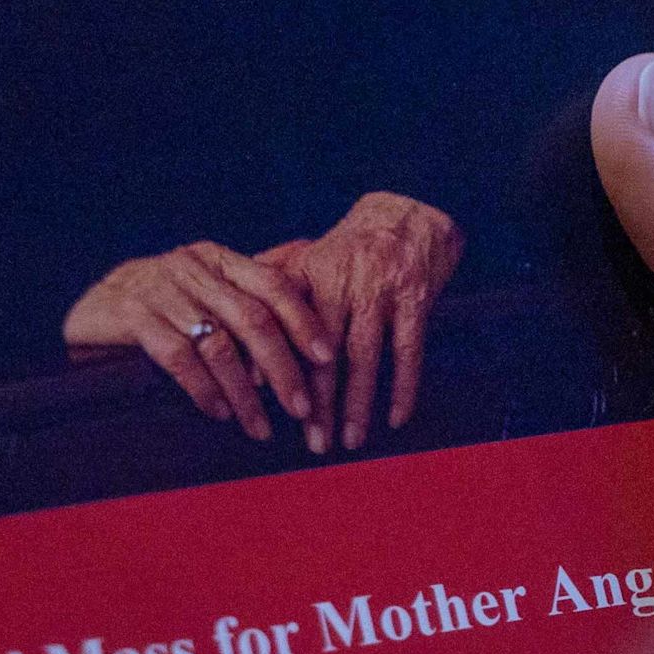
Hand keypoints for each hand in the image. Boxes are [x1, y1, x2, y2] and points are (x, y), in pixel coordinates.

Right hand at [63, 243, 331, 445]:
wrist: (93, 304)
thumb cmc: (164, 303)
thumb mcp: (207, 288)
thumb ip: (250, 295)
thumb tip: (313, 304)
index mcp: (219, 259)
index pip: (273, 284)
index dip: (303, 320)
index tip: (327, 357)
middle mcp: (193, 269)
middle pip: (252, 319)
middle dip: (283, 368)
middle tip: (303, 407)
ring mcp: (161, 291)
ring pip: (218, 344)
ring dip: (245, 392)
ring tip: (261, 426)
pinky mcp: (133, 316)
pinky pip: (179, 358)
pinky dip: (205, 390)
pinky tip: (220, 412)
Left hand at [261, 193, 463, 452]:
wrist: (409, 212)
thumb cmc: (352, 245)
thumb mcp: (309, 255)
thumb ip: (272, 291)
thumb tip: (237, 337)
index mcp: (313, 273)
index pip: (287, 329)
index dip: (273, 366)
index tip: (261, 404)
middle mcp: (345, 281)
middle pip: (325, 353)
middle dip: (318, 402)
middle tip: (313, 442)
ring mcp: (382, 290)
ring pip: (365, 356)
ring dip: (358, 404)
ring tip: (351, 440)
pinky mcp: (417, 298)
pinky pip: (409, 350)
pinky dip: (403, 387)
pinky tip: (396, 418)